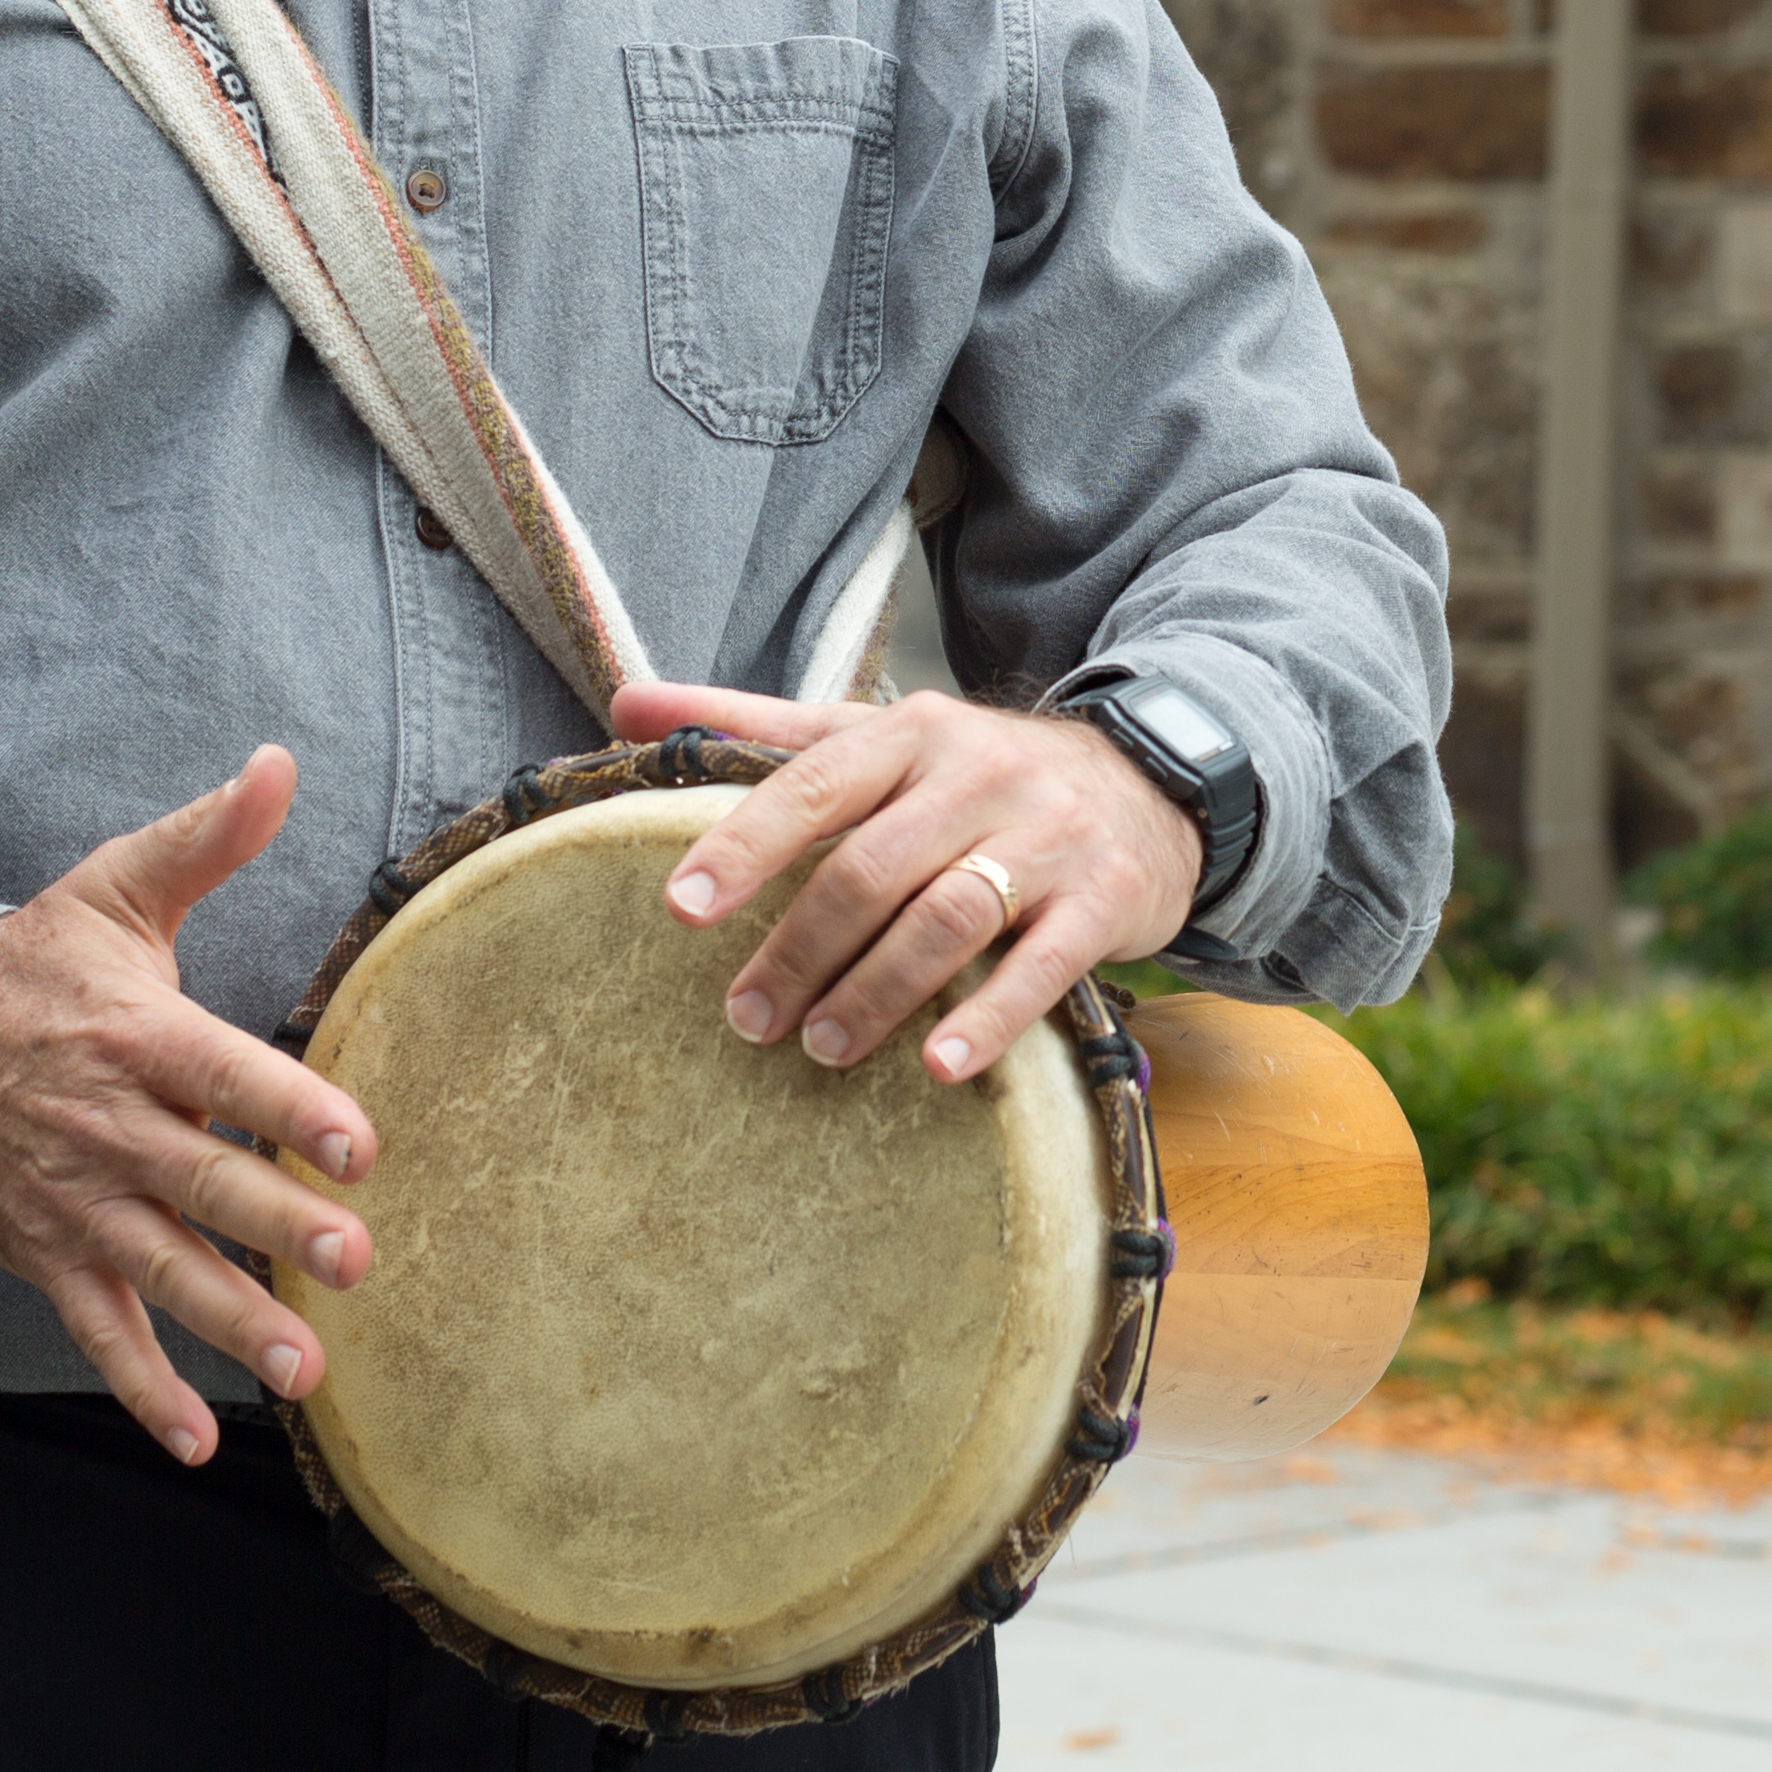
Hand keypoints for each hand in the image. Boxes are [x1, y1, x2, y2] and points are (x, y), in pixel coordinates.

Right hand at [0, 744, 382, 1464]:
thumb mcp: (116, 889)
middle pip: (203, 1184)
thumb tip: (279, 761)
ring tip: (305, 1373)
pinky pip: (98, 1335)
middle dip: (277, 1227)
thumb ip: (206, 836)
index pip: (224, 1073)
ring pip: (162, 1274)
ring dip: (231, 1325)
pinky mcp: (49, 1257)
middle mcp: (108, 1128)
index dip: (290, 1106)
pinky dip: (143, 1391)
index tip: (359, 1143)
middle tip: (353, 1262)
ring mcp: (76, 1203)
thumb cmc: (40, 963)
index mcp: (136, 1035)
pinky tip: (199, 1442)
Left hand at [610, 682, 1202, 1084]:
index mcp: (910, 731)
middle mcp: (979, 773)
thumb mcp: (874, 735)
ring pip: (948, 914)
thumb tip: (625, 704)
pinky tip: (940, 1067)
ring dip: (876, 991)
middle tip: (746, 1019)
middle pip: (872, 866)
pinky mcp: (1103, 897)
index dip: (745, 845)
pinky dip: (989, 1017)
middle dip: (801, 948)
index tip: (682, 908)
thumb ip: (752, 726)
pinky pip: (1042, 963)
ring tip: (822, 1049)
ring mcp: (1047, 835)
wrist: (1145, 785)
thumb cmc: (974, 776)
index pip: (814, 783)